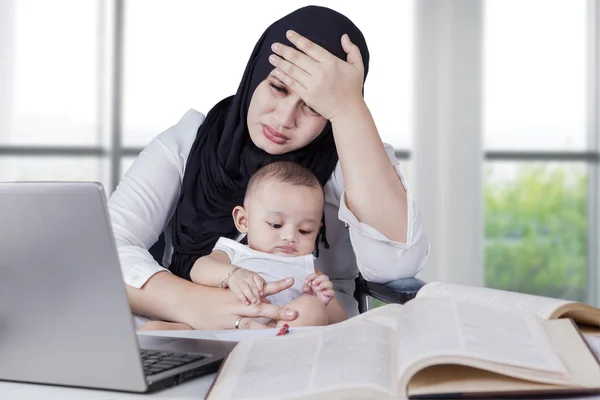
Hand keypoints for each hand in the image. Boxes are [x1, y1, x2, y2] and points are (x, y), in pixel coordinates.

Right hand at [183, 277, 298, 329]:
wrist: (188, 300)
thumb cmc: (209, 297)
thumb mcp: (229, 293)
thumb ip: (246, 297)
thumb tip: (263, 299)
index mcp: (241, 293)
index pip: (263, 287)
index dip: (278, 284)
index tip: (291, 280)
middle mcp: (239, 303)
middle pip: (262, 305)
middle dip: (279, 310)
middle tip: (294, 313)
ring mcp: (232, 315)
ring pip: (253, 320)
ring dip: (268, 326)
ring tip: (282, 329)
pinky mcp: (225, 326)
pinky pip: (240, 331)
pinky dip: (251, 334)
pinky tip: (261, 339)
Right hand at [226, 267, 266, 304]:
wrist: (233, 273)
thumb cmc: (248, 279)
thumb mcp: (256, 280)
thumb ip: (261, 288)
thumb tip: (269, 301)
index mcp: (254, 276)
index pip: (258, 280)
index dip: (260, 287)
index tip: (262, 294)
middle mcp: (248, 278)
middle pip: (252, 286)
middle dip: (256, 294)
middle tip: (259, 302)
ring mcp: (241, 282)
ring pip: (246, 288)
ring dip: (250, 296)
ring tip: (254, 302)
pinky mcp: (235, 286)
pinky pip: (239, 292)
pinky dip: (242, 297)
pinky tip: (246, 303)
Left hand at [268, 30, 364, 120]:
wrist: (348, 111)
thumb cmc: (353, 88)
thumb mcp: (357, 67)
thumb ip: (352, 50)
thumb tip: (344, 37)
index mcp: (331, 62)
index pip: (310, 47)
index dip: (298, 39)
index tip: (288, 34)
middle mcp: (320, 72)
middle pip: (297, 57)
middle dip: (284, 50)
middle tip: (274, 45)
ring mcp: (313, 84)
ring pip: (292, 70)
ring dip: (280, 62)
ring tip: (271, 57)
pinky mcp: (307, 95)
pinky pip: (292, 83)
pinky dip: (283, 76)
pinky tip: (276, 72)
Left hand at [302, 273, 334, 305]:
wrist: (311, 309)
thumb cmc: (309, 300)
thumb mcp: (304, 293)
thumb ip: (304, 288)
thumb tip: (306, 287)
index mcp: (316, 283)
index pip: (316, 275)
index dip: (311, 276)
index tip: (306, 281)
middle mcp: (322, 285)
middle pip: (325, 277)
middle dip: (318, 279)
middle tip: (313, 284)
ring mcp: (326, 291)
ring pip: (330, 283)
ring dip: (323, 284)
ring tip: (318, 289)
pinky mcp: (329, 297)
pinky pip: (332, 292)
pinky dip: (328, 292)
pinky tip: (323, 293)